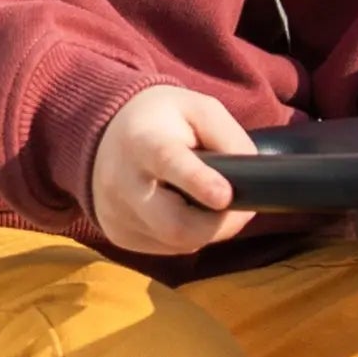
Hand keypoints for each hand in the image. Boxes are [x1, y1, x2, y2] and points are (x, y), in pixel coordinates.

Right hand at [90, 84, 256, 256]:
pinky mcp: (119, 234)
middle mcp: (122, 181)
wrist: (107, 135)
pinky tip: (183, 210)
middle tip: (243, 210)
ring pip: (177, 242)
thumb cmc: (163, 119)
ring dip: (207, 230)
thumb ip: (229, 137)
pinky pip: (167, 248)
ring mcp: (116, 213)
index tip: (225, 196)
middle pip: (174, 224)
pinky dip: (187, 235)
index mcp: (143, 141)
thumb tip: (250, 180)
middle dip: (218, 225)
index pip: (168, 163)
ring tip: (213, 204)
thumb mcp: (199, 109)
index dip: (198, 182)